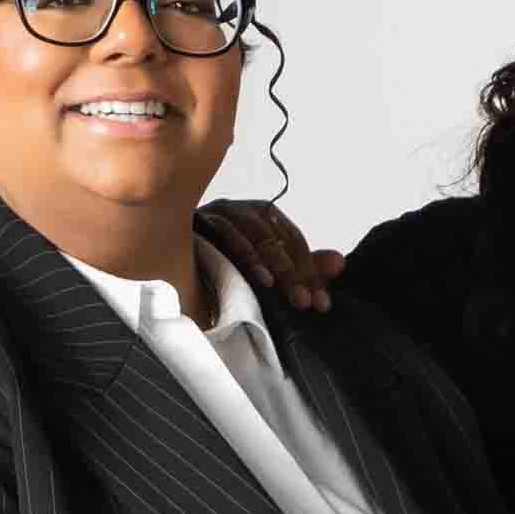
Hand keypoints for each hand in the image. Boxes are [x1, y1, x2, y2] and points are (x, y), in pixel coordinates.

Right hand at [196, 199, 343, 317]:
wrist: (174, 264)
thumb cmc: (224, 264)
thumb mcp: (269, 269)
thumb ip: (304, 267)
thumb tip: (340, 262)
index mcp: (264, 217)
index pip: (294, 241)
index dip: (311, 273)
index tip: (321, 303)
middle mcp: (243, 210)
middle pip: (277, 239)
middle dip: (294, 273)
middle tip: (304, 303)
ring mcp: (220, 213)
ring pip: (254, 234)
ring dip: (271, 264)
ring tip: (280, 290)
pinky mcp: (198, 221)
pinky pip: (225, 233)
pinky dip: (244, 254)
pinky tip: (257, 277)